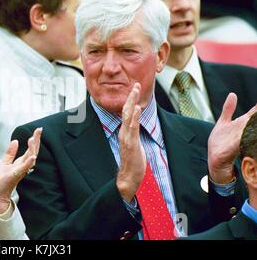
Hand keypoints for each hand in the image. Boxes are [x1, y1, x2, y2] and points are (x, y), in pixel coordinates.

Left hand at [0, 127, 41, 213]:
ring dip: (32, 148)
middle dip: (36, 140)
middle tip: (39, 130)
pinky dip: (29, 163)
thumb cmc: (1, 180)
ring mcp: (20, 170)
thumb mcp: (4, 162)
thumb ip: (11, 152)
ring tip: (33, 139)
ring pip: (30, 158)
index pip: (30, 148)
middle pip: (33, 151)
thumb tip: (16, 141)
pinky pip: (24, 168)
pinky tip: (33, 157)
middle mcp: (23, 166)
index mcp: (20, 162)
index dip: (34, 139)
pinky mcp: (15, 175)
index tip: (38, 129)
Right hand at [116, 83, 146, 202]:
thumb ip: (134, 134)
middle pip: (126, 111)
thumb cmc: (133, 162)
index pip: (127, 113)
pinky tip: (137, 108)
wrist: (129, 176)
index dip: (131, 100)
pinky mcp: (131, 143)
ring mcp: (126, 137)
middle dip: (131, 97)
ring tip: (135, 91)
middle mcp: (124, 132)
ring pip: (128, 116)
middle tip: (136, 85)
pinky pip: (132, 127)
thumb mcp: (134, 145)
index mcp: (125, 132)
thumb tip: (136, 126)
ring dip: (132, 102)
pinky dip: (134, 117)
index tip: (135, 89)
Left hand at [208, 93, 256, 182]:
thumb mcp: (224, 122)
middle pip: (254, 120)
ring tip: (253, 119)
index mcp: (243, 123)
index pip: (255, 112)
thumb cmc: (221, 141)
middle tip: (256, 112)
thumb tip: (233, 94)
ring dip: (252, 125)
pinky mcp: (235, 146)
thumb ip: (228, 108)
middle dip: (255, 115)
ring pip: (252, 130)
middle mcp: (245, 130)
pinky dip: (248, 136)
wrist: (215, 159)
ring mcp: (242, 138)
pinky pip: (244, 139)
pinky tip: (248, 133)